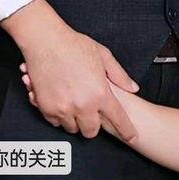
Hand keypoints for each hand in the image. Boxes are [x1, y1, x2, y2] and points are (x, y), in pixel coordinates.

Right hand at [19, 25, 138, 141]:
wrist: (45, 41)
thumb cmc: (74, 45)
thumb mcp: (103, 56)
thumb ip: (119, 76)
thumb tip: (132, 88)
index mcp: (100, 93)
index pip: (118, 119)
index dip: (127, 131)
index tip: (132, 138)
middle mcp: (83, 105)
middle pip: (91, 131)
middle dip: (93, 125)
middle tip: (91, 113)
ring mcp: (64, 108)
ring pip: (72, 128)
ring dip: (76, 121)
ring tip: (75, 104)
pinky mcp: (46, 107)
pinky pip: (55, 122)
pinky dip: (59, 116)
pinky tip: (62, 102)